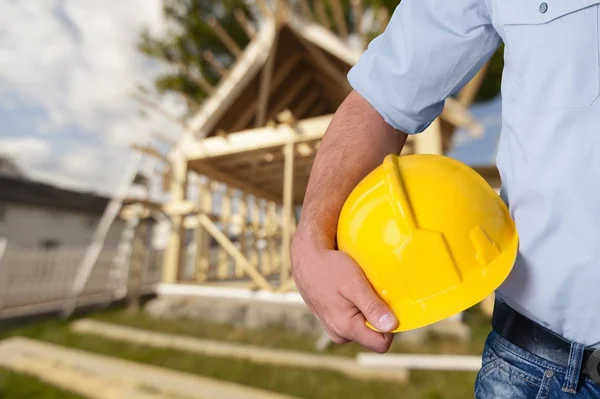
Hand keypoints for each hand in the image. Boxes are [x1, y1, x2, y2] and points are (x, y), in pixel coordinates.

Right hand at [290, 234, 397, 352]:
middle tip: (372, 292)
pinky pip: (352, 319)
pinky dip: (357, 307)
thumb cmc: (329, 268)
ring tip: (360, 290)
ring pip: (363, 326)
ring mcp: (334, 328)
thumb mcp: (355, 284)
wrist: (306, 259)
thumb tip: (392, 326)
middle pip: (373, 336)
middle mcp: (339, 334)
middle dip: (378, 316)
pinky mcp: (331, 320)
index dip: (390, 326)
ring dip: (367, 310)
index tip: (388, 304)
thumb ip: (372, 307)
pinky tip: (351, 291)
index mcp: (346, 328)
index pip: (381, 343)